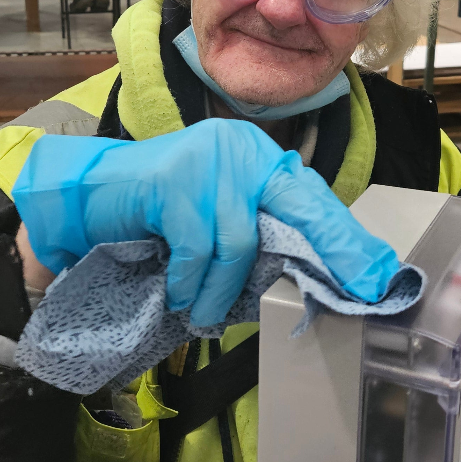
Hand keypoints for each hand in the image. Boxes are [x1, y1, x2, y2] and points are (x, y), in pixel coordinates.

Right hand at [11, 119, 400, 326]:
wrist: (83, 199)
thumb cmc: (155, 216)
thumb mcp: (216, 223)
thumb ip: (257, 237)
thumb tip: (308, 278)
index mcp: (256, 157)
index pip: (311, 199)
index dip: (345, 238)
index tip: (377, 276)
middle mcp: (238, 149)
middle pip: (300, 206)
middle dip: (336, 250)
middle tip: (363, 289)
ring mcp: (205, 161)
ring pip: (238, 242)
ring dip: (221, 291)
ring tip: (203, 312)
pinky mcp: (173, 180)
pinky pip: (198, 247)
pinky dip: (190, 282)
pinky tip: (179, 295)